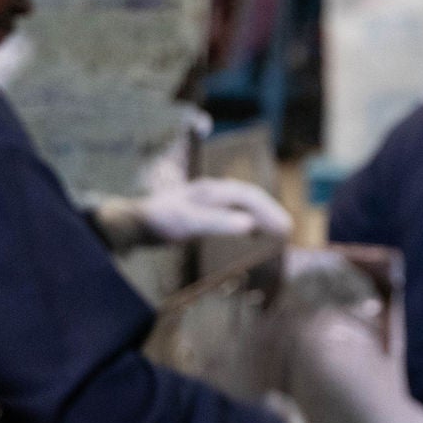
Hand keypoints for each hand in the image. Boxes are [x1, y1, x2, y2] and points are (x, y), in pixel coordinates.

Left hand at [140, 177, 292, 240]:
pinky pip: (232, 210)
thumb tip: (250, 224)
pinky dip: (248, 219)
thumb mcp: (190, 223)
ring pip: (242, 203)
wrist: (134, 222)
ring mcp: (208, 199)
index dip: (270, 211)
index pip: (250, 197)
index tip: (285, 227)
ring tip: (276, 231)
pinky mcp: (202, 209)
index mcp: (214, 191)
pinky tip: (251, 232)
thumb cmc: (163, 222)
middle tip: (288, 230)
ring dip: (261, 215)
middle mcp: (213, 191)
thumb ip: (219, 223)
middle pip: (249, 198)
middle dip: (270, 212)